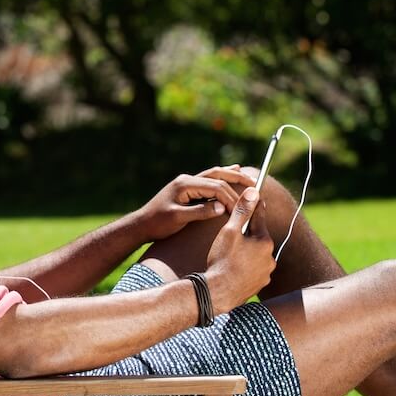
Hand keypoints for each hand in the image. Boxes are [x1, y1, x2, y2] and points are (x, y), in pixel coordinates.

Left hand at [136, 164, 256, 241]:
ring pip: (214, 174)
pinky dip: (222, 177)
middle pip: (217, 174)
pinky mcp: (187, 188)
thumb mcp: (178, 218)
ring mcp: (186, 182)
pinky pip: (208, 179)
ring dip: (231, 175)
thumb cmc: (158, 223)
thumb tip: (221, 207)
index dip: (230, 196)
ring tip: (248, 177)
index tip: (240, 208)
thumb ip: (200, 212)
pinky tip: (233, 171)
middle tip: (254, 183)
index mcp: (184, 184)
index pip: (214, 186)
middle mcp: (186, 179)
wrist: (141, 224)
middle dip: (236, 178)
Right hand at [203, 187, 275, 313]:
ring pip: (257, 255)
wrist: (218, 293)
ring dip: (248, 252)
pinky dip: (246, 267)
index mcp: (264, 241)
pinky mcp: (260, 285)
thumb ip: (242, 212)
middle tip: (232, 235)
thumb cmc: (222, 261)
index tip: (255, 197)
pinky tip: (234, 268)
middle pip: (258, 238)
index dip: (254, 207)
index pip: (260, 218)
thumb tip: (253, 191)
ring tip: (231, 255)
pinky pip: (254, 270)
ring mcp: (266, 273)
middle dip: (248, 235)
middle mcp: (270, 257)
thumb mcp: (230, 232)